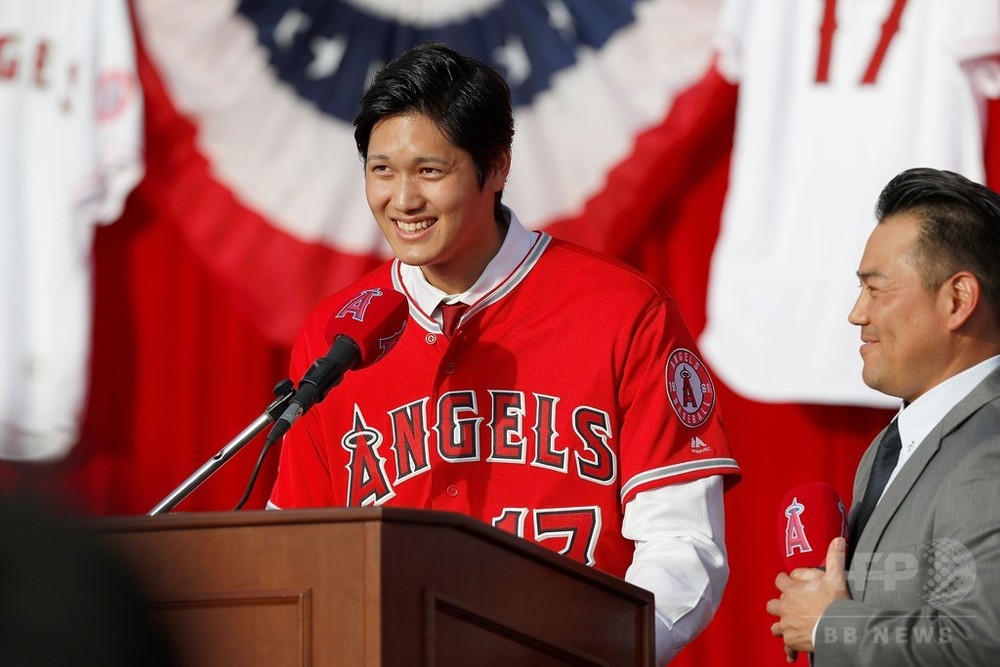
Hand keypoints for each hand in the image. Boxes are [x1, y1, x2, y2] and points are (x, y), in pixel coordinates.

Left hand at [766, 537, 848, 656]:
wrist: (837, 629)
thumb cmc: (835, 603)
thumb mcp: (836, 577)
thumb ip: (835, 557)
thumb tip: (837, 539)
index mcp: (791, 590)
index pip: (780, 580)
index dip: (786, 580)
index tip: (793, 582)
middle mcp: (785, 608)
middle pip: (772, 605)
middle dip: (779, 605)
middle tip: (790, 606)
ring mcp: (787, 626)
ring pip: (775, 626)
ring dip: (781, 626)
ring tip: (790, 627)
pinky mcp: (792, 642)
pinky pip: (786, 647)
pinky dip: (789, 649)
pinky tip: (791, 654)